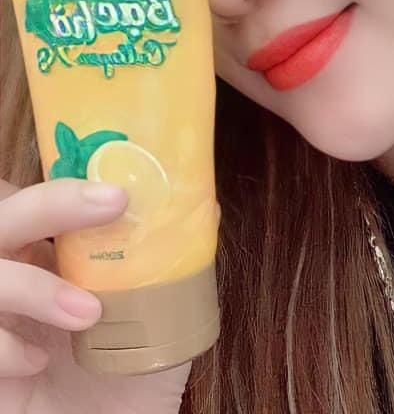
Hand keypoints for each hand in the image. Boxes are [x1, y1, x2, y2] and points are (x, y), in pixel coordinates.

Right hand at [0, 178, 191, 413]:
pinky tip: (40, 363)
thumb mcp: (159, 315)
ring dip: (34, 287)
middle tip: (112, 203)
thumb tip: (207, 208)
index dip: (56, 182)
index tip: (113, 180)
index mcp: (48, 259)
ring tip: (89, 313)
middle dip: (50, 204)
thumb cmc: (130, 378)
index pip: (31, 201)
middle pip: (3, 218)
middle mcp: (14, 281)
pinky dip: (5, 346)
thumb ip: (173, 264)